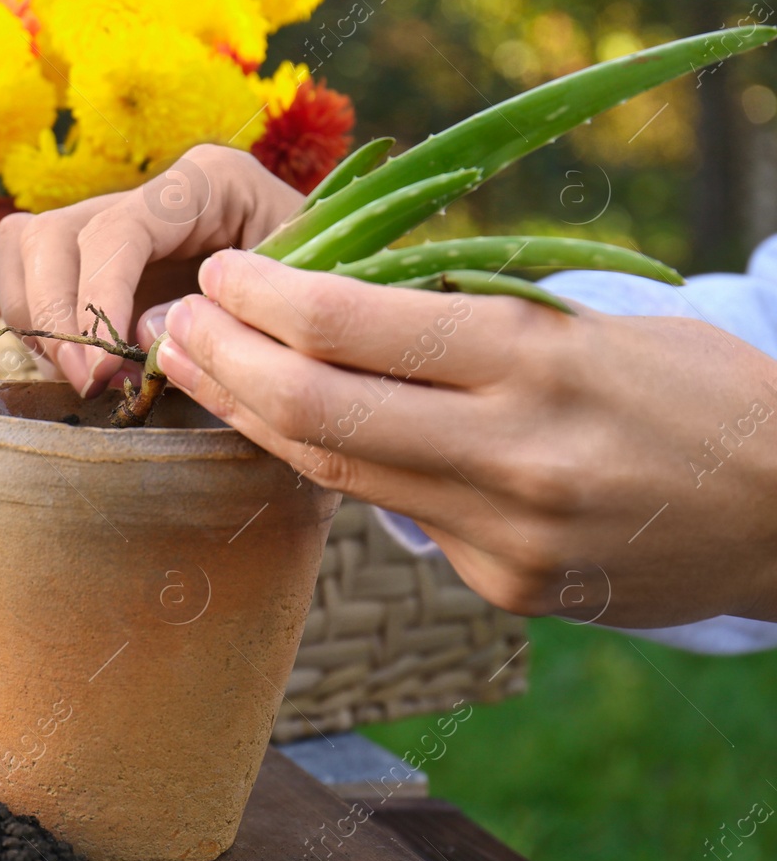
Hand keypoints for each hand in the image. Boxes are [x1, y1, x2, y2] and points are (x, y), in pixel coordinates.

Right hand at [0, 145, 304, 395]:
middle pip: (49, 234)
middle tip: (90, 383)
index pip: (116, 231)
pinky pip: (29, 276)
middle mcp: (151, 193)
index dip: (94, 301)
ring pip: (24, 247)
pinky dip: (39, 326)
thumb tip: (140, 337)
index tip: (99, 371)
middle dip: (54, 315)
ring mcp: (117, 222)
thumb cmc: (332, 304)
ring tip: (89, 377)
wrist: (339, 314)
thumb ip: (227, 316)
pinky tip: (86, 365)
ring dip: (39, 322)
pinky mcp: (97, 261)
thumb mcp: (301, 303)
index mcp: (205, 183)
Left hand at [156, 249, 776, 626]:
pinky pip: (397, 518)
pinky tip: (293, 431)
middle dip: (225, 363)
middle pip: (316, 409)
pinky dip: (341, 467)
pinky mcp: (506, 587)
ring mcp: (506, 534)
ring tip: (199, 372)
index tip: (222, 272)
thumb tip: (325, 305)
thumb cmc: (688, 386)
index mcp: (536, 361)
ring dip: (252, 418)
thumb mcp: (585, 324)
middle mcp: (513, 454)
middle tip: (171, 325)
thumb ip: (461, 323)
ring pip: (337, 471)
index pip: (351, 326)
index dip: (264, 296)